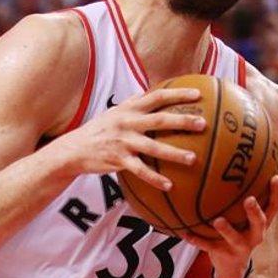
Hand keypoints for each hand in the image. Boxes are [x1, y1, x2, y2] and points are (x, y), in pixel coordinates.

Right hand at [49, 87, 204, 190]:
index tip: (199, 94)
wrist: (74, 149)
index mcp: (129, 108)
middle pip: (159, 119)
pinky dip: (155, 179)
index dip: (178, 94)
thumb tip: (149, 90)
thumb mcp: (114, 112)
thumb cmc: (99, 129)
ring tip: (193, 159)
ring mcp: (123, 141)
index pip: (157, 96)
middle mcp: (127, 122)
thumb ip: (132, 102)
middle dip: (182, 121)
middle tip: (203, 124)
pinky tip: (169, 186)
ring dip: (174, 153)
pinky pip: (140, 170)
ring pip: (153, 147)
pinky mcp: (118, 160)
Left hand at [180, 175, 277, 277]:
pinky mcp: (222, 255)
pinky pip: (207, 246)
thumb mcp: (244, 220)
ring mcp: (239, 247)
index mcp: (261, 224)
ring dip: (227, 230)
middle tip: (249, 200)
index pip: (274, 207)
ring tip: (217, 221)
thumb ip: (242, 199)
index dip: (276, 193)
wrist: (231, 268)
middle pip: (260, 223)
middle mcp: (254, 236)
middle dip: (255, 212)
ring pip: (235, 238)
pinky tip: (184, 233)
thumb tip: (236, 165)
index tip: (275, 176)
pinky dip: (196, 240)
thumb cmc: (238, 233)